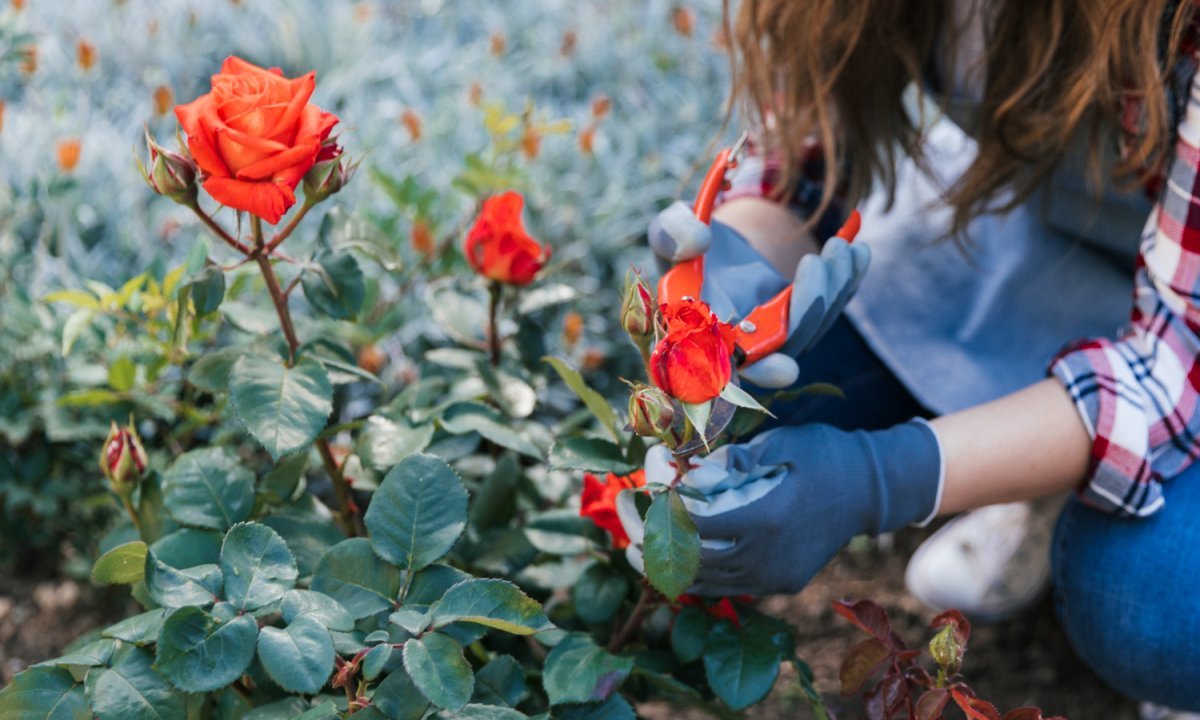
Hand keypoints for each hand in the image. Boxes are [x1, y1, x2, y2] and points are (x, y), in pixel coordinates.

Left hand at [630, 421, 941, 595]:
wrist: (871, 489)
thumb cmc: (825, 455)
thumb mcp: (780, 444)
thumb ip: (735, 459)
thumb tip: (693, 472)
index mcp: (766, 518)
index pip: (699, 527)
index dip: (668, 514)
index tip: (648, 497)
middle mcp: (769, 556)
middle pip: (697, 564)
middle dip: (660, 550)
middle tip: (630, 539)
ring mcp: (777, 576)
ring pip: (711, 584)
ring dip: (676, 569)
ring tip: (644, 554)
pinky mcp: (784, 583)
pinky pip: (733, 588)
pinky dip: (704, 578)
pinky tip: (683, 563)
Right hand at [648, 202, 870, 388]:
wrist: (714, 241)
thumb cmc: (686, 244)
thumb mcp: (671, 231)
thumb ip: (672, 234)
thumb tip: (698, 241)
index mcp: (704, 335)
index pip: (731, 366)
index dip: (758, 373)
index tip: (785, 368)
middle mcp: (743, 345)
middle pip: (785, 345)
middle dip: (808, 309)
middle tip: (815, 262)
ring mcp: (776, 334)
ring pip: (814, 326)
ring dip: (833, 288)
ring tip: (841, 246)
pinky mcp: (801, 318)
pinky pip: (830, 308)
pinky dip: (848, 280)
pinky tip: (858, 251)